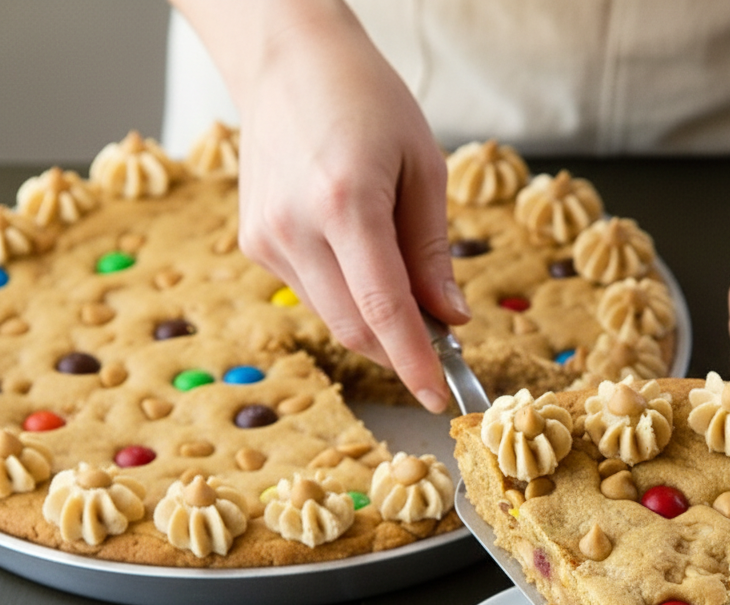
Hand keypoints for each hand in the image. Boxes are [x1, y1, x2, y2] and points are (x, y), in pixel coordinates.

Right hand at [181, 0, 468, 411]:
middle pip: (355, 327)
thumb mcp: (423, 167)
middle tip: (443, 349)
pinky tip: (363, 260)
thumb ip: (433, 252)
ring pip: (333, 317)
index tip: (439, 396)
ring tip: (410, 297)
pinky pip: (312, 293)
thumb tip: (450, 318)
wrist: (288, 61)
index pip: (384, 310)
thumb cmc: (366, 100)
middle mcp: (296, 227)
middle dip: (401, 351)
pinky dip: (348, 298)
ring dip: (377, 326)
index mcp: (346, 202)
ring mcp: (268, 238)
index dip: (415, 362)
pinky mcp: (256, 242)